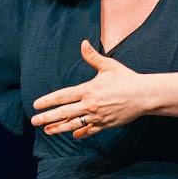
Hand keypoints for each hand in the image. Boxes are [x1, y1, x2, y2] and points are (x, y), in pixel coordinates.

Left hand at [32, 41, 155, 138]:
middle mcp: (90, 105)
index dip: (48, 101)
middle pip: (64, 112)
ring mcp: (97, 116)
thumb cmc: (126, 79)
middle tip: (34, 121)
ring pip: (73, 124)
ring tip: (47, 131)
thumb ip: (93, 57)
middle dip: (47, 117)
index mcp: (88, 90)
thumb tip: (83, 43)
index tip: (36, 104)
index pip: (63, 96)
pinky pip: (89, 130)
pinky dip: (80, 133)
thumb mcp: (109, 66)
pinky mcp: (105, 124)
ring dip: (58, 128)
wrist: (144, 96)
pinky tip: (73, 135)